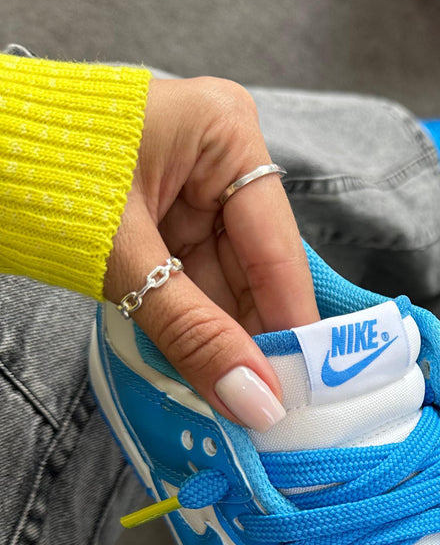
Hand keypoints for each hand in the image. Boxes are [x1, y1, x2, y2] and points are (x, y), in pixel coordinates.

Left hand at [102, 76, 318, 429]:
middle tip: (271, 411)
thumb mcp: (119, 257)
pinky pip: (189, 284)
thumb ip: (192, 332)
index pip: (278, 249)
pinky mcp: (157, 219)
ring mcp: (187, 189)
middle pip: (256, 270)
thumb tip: (258, 401)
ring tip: (240, 406)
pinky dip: (192, 329)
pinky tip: (206, 377)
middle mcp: (218, 158)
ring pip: (223, 284)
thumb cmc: (29, 168)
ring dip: (224, 344)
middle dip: (255, 341)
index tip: (306, 393)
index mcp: (226, 133)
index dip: (290, 325)